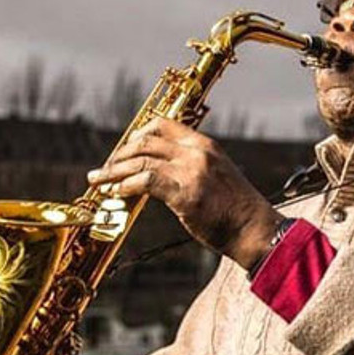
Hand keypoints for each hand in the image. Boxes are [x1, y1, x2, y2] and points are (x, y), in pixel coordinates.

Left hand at [88, 117, 282, 270]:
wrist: (254, 230)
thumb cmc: (235, 210)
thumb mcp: (215, 177)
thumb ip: (190, 168)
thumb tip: (158, 172)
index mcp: (204, 145)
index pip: (163, 124)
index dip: (137, 134)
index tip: (123, 150)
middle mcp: (197, 152)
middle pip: (146, 140)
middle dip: (120, 153)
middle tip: (106, 168)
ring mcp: (191, 171)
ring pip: (141, 160)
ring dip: (114, 171)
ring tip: (99, 180)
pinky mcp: (185, 194)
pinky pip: (145, 182)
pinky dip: (125, 185)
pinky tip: (115, 192)